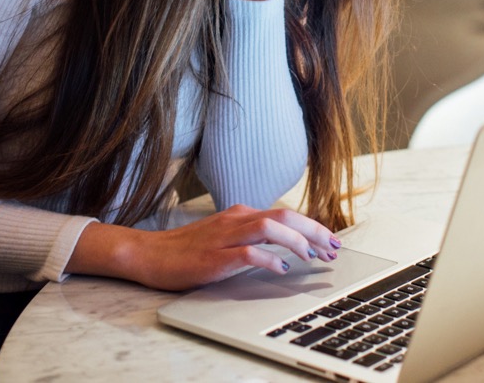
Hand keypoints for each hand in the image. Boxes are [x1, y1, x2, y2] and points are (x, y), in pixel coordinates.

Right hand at [69, 204, 340, 291]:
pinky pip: (249, 252)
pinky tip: (281, 270)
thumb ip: (251, 235)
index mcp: (241, 213)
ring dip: (297, 241)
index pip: (285, 214)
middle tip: (334, 248)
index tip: (330, 241)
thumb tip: (285, 245)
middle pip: (285, 216)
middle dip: (314, 231)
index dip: (312, 227)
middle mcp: (237, 219)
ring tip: (313, 257)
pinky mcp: (215, 255)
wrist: (149, 254)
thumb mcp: (224, 235)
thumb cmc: (187, 249)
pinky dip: (269, 260)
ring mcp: (225, 236)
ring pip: (271, 227)